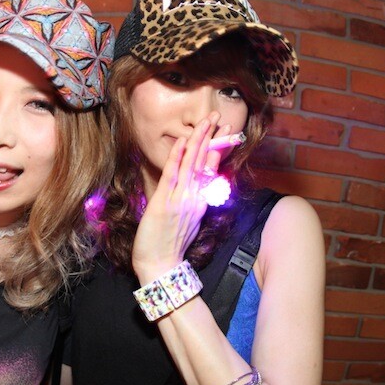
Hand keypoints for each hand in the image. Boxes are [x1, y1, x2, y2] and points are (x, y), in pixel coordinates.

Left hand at [132, 114, 227, 282]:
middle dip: (211, 138)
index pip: (209, 171)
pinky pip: (173, 174)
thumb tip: (192, 190)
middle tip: (217, 117)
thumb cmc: (168, 249)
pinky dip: (178, 156)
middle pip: (204, 163)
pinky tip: (184, 141)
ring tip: (205, 121)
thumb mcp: (186, 224)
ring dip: (199, 140)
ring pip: (192, 164)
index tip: (223, 133)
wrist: (160, 267)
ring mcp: (180, 200)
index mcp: (199, 204)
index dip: (216, 150)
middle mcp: (194, 200)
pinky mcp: (164, 203)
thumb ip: (191, 205)